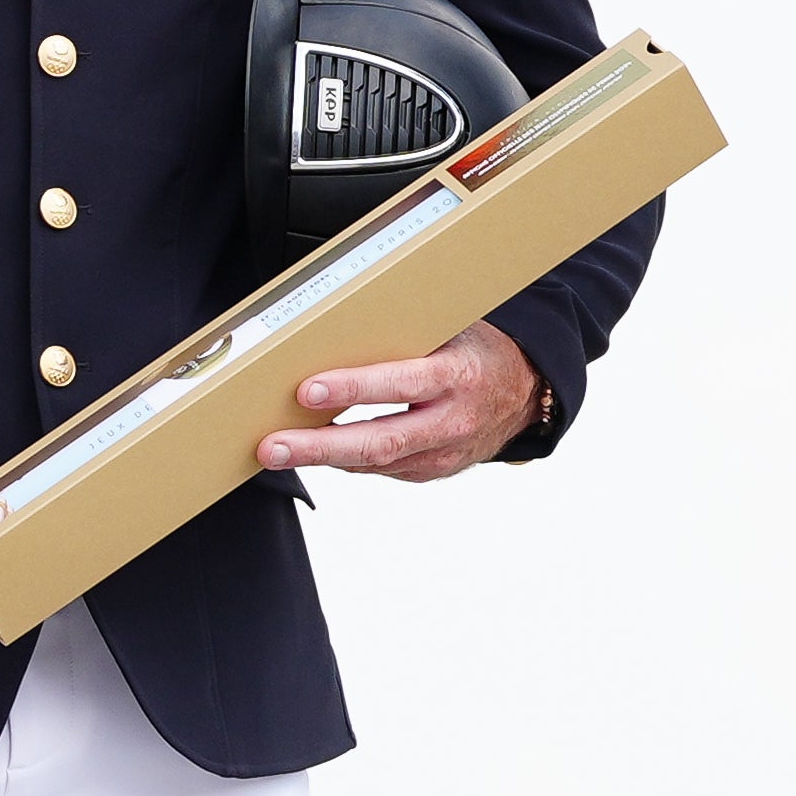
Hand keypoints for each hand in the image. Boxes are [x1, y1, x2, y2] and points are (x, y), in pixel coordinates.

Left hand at [257, 323, 538, 484]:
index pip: (401, 384)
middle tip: (274, 446)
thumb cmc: (477, 353)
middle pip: (380, 441)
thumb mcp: (453, 331)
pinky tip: (317, 450)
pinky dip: (346, 460)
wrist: (522, 394)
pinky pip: (381, 468)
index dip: (352, 388)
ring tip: (277, 451)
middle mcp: (453, 421)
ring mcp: (444, 454)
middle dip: (319, 446)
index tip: (308, 390)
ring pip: (375, 462)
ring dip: (322, 457)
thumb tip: (339, 324)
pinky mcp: (432, 472)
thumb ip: (406, 333)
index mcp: (459, 376)